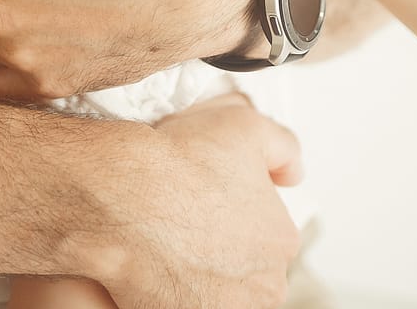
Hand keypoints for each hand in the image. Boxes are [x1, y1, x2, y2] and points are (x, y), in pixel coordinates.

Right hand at [94, 95, 300, 308]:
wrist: (125, 193)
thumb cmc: (181, 163)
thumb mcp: (246, 125)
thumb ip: (282, 147)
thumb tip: (290, 171)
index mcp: (281, 242)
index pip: (267, 228)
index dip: (236, 205)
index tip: (210, 192)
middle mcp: (262, 287)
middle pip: (244, 264)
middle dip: (221, 242)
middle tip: (187, 213)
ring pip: (215, 286)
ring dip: (197, 267)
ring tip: (167, 237)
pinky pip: (180, 300)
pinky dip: (169, 285)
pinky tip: (152, 258)